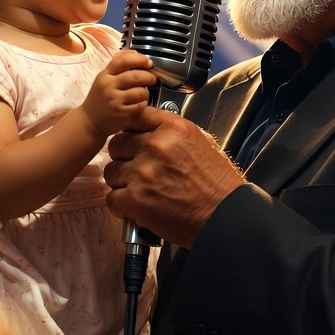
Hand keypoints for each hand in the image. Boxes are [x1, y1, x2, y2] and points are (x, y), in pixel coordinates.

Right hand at [82, 50, 155, 136]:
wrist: (90, 121)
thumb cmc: (100, 98)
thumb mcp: (104, 78)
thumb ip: (118, 65)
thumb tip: (136, 54)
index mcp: (105, 75)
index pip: (123, 60)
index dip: (139, 59)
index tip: (148, 62)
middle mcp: (108, 86)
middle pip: (135, 76)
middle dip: (149, 76)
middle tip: (152, 79)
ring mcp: (114, 100)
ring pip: (140, 91)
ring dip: (146, 92)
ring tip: (142, 93)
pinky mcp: (121, 112)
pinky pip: (140, 105)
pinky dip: (142, 103)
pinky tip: (138, 103)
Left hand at [105, 107, 244, 247]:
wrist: (223, 216)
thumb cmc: (215, 184)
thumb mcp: (197, 142)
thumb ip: (168, 133)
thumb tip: (144, 132)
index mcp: (172, 128)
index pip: (134, 117)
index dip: (131, 131)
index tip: (134, 140)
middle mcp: (155, 145)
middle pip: (117, 144)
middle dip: (124, 157)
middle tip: (138, 170)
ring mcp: (142, 172)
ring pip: (111, 171)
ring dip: (121, 182)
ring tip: (140, 191)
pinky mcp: (135, 199)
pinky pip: (112, 198)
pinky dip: (121, 206)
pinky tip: (136, 207)